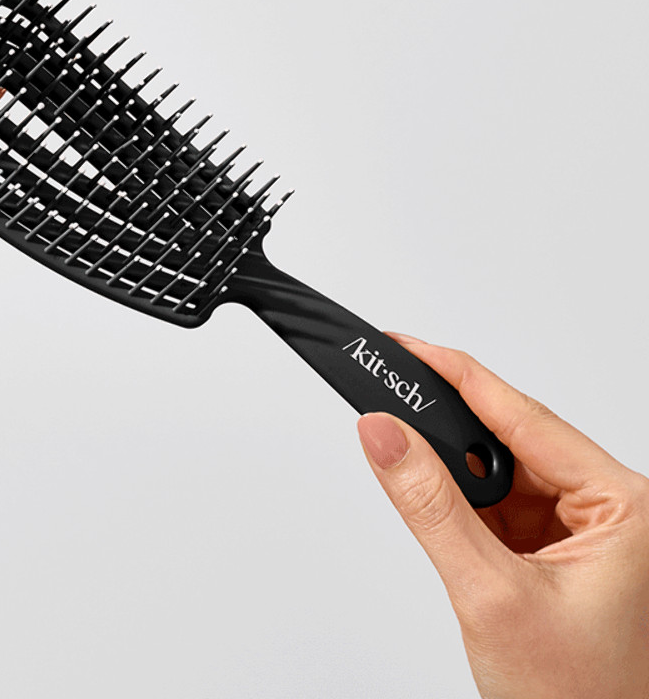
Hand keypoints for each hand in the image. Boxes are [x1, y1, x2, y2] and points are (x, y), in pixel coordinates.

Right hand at [357, 333, 648, 698]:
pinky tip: (449, 521)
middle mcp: (611, 510)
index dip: (457, 374)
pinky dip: (465, 507)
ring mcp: (585, 531)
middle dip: (449, 430)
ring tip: (419, 480)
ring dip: (457, 476)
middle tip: (390, 405)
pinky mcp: (557, 550)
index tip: (406, 346)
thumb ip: (429, 505)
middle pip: (512, 438)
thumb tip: (384, 434)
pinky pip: (501, 505)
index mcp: (624, 507)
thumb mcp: (490, 593)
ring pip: (503, 471)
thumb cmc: (576, 698)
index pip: (525, 416)